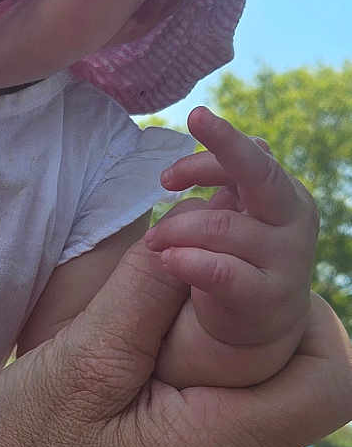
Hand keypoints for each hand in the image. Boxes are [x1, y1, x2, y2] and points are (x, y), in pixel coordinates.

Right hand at [0, 240, 351, 446]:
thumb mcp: (76, 366)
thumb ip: (140, 296)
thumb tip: (190, 228)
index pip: (327, 379)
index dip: (308, 308)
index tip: (250, 261)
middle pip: (301, 382)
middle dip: (273, 311)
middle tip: (212, 267)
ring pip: (263, 391)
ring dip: (234, 333)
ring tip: (175, 292)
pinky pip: (224, 408)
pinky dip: (204, 361)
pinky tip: (151, 336)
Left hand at [145, 107, 317, 386]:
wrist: (257, 321)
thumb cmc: (235, 254)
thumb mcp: (235, 211)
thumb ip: (230, 177)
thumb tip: (230, 132)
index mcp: (282, 192)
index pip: (249, 157)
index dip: (209, 152)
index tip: (165, 177)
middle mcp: (293, 219)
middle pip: (259, 173)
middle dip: (224, 145)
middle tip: (190, 125)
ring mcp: (286, 258)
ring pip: (220, 225)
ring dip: (174, 229)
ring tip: (153, 241)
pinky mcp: (268, 297)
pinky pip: (220, 270)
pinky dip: (187, 260)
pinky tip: (167, 258)